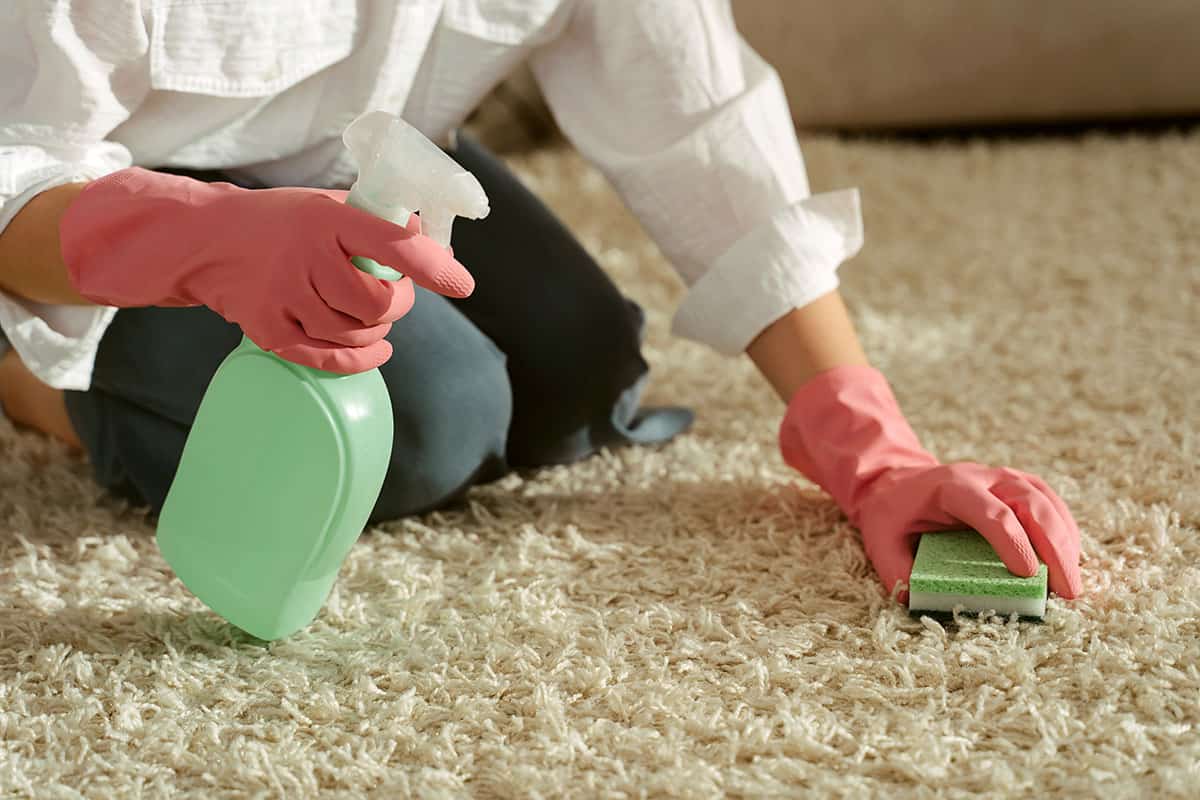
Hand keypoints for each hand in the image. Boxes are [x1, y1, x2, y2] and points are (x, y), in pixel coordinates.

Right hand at [59, 167, 474, 372]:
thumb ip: (377, 222)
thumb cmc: (280, 221)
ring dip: (378, 329)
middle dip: (399, 304)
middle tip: (394, 293)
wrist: (206, 240)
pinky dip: (362, 358)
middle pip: (378, 303)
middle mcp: (305, 258)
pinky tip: (378, 349)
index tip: (462, 284)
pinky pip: (329, 358)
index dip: (433, 268)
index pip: (394, 245)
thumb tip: (434, 243)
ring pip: (356, 333)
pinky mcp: (269, 330)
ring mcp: (284, 297)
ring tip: (371, 312)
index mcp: (326, 220)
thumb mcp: (327, 206)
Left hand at [779, 364, 1081, 602]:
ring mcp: (1005, 478)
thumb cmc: (892, 515)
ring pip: (1047, 502)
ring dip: (1065, 542)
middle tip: (1068, 592)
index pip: (992, 514)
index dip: (1013, 543)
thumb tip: (919, 602)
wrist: (896, 482)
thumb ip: (898, 572)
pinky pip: (1050, 504)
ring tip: (1073, 584)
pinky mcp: (1019, 486)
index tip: (1029, 576)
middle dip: (1053, 548)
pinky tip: (1071, 561)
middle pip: (1031, 504)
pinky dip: (1065, 532)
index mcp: (952, 487)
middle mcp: (984, 477)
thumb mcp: (881, 541)